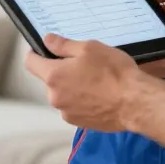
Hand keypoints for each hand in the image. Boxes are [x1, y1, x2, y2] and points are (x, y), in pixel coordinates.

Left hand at [25, 34, 140, 131]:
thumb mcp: (89, 48)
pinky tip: (99, 95)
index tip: (45, 49)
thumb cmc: (112, 72)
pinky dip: (81, 100)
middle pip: (49, 79)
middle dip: (61, 70)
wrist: (134, 102)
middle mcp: (54, 97)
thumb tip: (46, 40)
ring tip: (95, 80)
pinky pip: (74, 106)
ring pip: (63, 93)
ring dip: (72, 86)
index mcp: (53, 76)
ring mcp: (66, 112)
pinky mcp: (80, 123)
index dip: (36, 53)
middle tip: (83, 63)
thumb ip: (63, 45)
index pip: (30, 63)